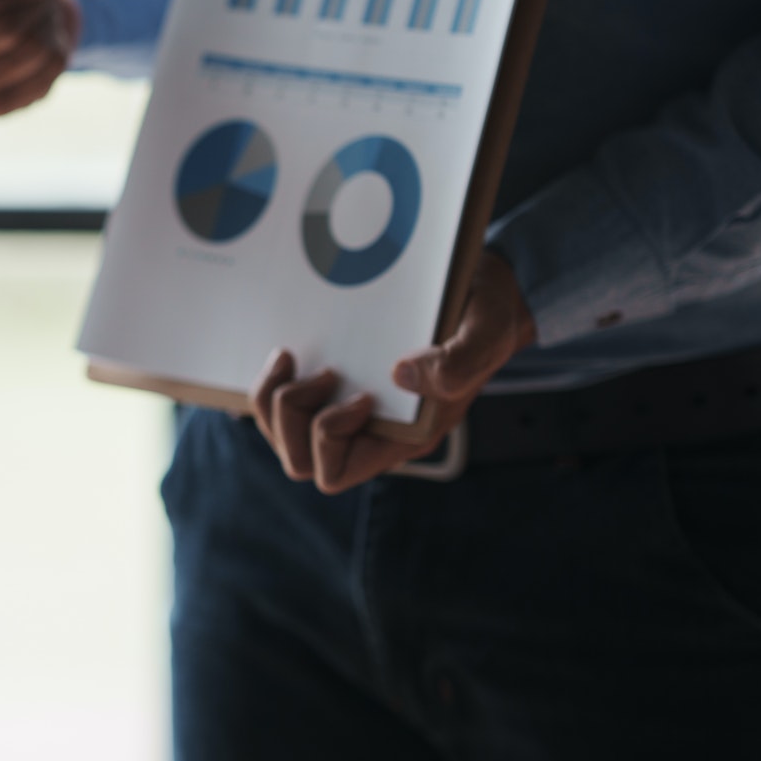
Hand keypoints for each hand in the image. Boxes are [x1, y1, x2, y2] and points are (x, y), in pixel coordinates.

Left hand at [249, 252, 536, 493]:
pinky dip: (273, 384)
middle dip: (292, 417)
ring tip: (293, 357)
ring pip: (283, 434)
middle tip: (324, 371)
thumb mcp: (487, 331)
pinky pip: (282, 405)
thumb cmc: (488, 313)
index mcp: (404, 436)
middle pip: (300, 460)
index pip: (338, 471)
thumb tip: (401, 375)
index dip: (330, 437)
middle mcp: (371, 431)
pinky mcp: (333, 382)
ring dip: (275, 399)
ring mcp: (347, 408)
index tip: (358, 394)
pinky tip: (288, 354)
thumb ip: (458, 361)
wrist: (483, 289)